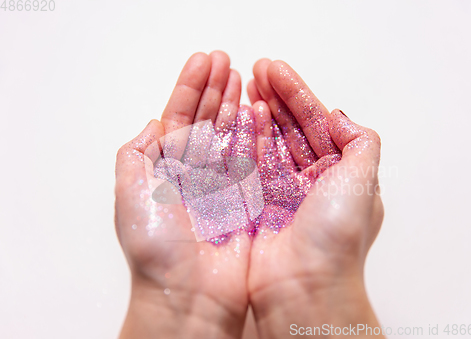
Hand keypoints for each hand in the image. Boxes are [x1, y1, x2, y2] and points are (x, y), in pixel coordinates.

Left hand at [115, 51, 250, 338]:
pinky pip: (253, 158)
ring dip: (237, 104)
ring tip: (243, 77)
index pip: (180, 119)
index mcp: (166, 171)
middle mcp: (195, 174)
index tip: (203, 62)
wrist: (189, 292)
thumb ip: (136, 155)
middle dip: (216, 89)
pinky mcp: (247, 198)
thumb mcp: (130, 195)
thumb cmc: (156, 250)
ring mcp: (223, 185)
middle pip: (208, 121)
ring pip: (232, 134)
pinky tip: (258, 109)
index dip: (190, 89)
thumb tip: (154, 124)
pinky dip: (256, 132)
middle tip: (226, 60)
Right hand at [247, 59, 383, 337]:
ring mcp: (284, 190)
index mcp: (340, 174)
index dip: (299, 94)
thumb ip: (360, 142)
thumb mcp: (363, 181)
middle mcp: (312, 180)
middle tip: (258, 70)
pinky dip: (248, 138)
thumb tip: (339, 117)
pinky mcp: (259, 202)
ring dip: (261, 111)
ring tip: (248, 85)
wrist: (304, 284)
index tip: (278, 71)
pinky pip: (253, 162)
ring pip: (271, 140)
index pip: (318, 123)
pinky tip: (241, 116)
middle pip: (292, 127)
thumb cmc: (336, 237)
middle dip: (277, 97)